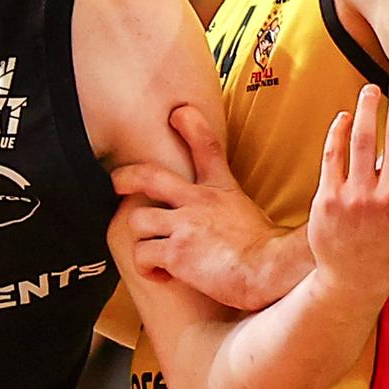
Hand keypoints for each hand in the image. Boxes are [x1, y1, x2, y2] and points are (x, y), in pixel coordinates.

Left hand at [112, 105, 296, 309]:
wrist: (270, 270)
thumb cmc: (268, 250)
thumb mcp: (251, 213)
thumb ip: (229, 207)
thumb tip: (228, 216)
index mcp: (221, 189)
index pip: (205, 145)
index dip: (190, 124)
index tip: (178, 113)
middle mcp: (199, 201)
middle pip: (149, 176)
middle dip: (126, 177)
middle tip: (117, 183)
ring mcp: (185, 224)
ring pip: (137, 220)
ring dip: (140, 237)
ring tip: (150, 251)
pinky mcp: (176, 252)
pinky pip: (143, 254)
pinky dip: (147, 267)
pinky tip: (160, 274)